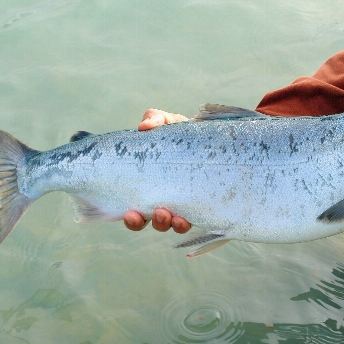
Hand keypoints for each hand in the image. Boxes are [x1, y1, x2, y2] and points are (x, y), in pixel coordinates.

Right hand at [123, 109, 191, 232]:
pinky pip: (193, 220)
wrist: (213, 139)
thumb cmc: (183, 134)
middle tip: (150, 214)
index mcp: (150, 186)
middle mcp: (164, 200)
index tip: (130, 213)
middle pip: (150, 221)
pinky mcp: (201, 204)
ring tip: (168, 216)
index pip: (135, 208)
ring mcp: (183, 204)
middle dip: (148, 222)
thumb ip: (155, 119)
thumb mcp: (168, 123)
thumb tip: (144, 126)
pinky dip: (185, 222)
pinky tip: (185, 218)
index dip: (131, 217)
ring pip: (171, 224)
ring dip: (167, 224)